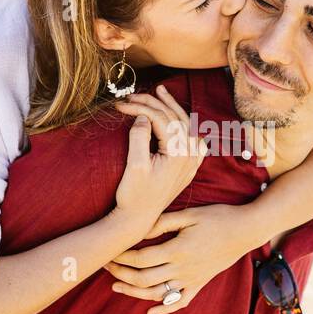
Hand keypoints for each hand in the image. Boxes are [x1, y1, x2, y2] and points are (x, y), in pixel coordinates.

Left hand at [103, 204, 252, 313]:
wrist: (246, 230)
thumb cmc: (217, 217)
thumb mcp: (189, 214)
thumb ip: (162, 222)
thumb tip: (139, 230)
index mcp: (178, 249)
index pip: (141, 258)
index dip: (122, 257)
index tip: (109, 251)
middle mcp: (183, 269)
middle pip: (144, 279)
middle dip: (121, 274)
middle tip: (106, 266)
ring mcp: (192, 279)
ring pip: (158, 293)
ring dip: (134, 292)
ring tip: (116, 286)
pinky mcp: (200, 283)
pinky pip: (181, 301)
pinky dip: (164, 309)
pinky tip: (150, 312)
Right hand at [111, 85, 205, 236]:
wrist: (138, 221)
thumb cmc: (134, 196)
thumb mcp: (134, 166)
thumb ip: (139, 137)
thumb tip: (142, 117)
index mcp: (179, 154)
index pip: (162, 119)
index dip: (140, 108)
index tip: (120, 105)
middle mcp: (189, 156)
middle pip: (176, 117)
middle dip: (154, 103)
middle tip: (134, 95)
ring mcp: (191, 162)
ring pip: (185, 125)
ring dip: (171, 108)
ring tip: (159, 93)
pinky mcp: (187, 167)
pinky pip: (192, 139)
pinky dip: (184, 124)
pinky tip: (180, 119)